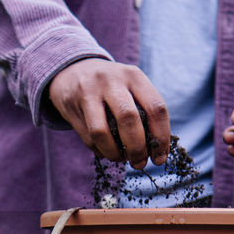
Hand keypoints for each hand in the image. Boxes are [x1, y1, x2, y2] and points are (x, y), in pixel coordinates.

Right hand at [47, 59, 169, 167]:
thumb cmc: (112, 87)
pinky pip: (88, 137)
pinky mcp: (72, 105)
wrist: (72, 71)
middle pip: (129, 119)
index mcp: (134, 76)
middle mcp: (112, 80)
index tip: (160, 157)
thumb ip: (145, 111)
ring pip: (102, 131)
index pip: (156, 108)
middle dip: (137, 148)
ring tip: (121, 158)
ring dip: (115, 153)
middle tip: (139, 162)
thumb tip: (156, 150)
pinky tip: (106, 150)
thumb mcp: (130, 86)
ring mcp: (89, 91)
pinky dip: (100, 150)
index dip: (161, 137)